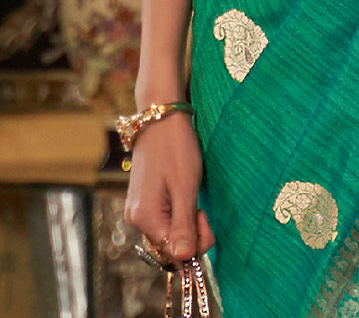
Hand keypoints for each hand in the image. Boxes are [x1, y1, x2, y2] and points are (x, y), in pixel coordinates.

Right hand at [123, 112, 214, 262]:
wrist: (160, 117)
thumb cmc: (176, 148)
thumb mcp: (186, 186)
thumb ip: (184, 225)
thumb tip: (183, 259)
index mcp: (145, 218)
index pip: (173, 254)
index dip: (195, 243)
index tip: (205, 217)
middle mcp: (136, 219)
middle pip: (168, 246)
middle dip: (191, 233)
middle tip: (200, 205)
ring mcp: (137, 210)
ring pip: (167, 233)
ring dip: (185, 222)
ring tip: (190, 194)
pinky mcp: (142, 200)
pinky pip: (162, 220)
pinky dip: (177, 213)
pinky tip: (182, 194)